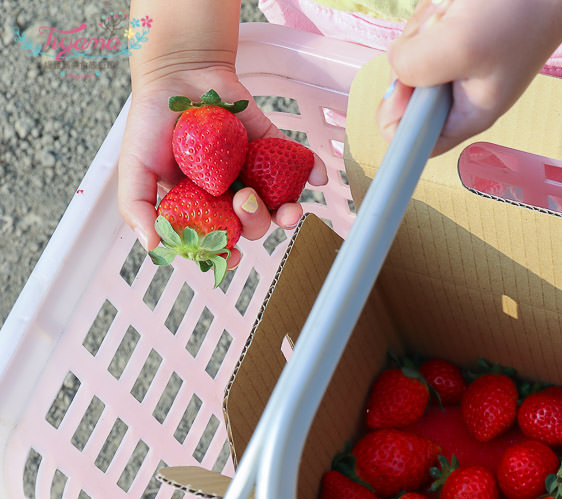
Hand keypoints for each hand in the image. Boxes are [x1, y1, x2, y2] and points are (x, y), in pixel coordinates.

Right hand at [117, 66, 327, 269]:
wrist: (176, 73)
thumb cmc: (151, 121)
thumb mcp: (134, 166)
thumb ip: (138, 207)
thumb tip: (153, 247)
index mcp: (200, 204)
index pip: (218, 239)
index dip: (227, 252)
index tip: (232, 257)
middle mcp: (229, 192)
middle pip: (252, 225)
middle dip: (255, 223)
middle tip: (244, 199)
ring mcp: (253, 171)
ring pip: (278, 204)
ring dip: (287, 213)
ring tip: (286, 207)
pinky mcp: (272, 146)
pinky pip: (298, 164)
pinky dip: (313, 171)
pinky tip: (320, 176)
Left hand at [377, 0, 561, 155]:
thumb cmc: (523, 12)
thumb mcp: (460, 46)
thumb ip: (416, 68)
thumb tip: (395, 70)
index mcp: (470, 114)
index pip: (417, 144)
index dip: (398, 118)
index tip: (407, 82)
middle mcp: (462, 91)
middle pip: (405, 88)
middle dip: (415, 53)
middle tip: (445, 31)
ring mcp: (458, 60)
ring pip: (412, 50)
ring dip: (427, 24)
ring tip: (458, 11)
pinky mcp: (456, 32)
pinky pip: (425, 24)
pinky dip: (436, 8)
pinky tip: (458, 3)